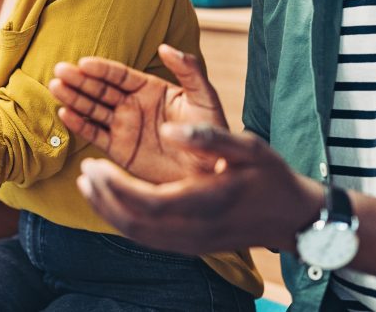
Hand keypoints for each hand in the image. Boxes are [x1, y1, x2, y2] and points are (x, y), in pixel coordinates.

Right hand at [50, 45, 227, 182]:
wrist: (209, 172)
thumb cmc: (210, 132)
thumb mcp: (203, 97)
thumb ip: (188, 69)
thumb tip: (165, 46)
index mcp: (150, 88)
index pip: (119, 75)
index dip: (101, 69)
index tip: (83, 63)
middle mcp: (132, 105)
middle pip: (100, 89)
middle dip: (80, 80)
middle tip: (59, 71)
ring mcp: (123, 126)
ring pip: (93, 109)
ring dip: (74, 98)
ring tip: (55, 88)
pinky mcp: (119, 149)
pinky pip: (95, 134)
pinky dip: (79, 125)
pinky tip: (65, 114)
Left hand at [77, 124, 323, 254]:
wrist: (291, 217)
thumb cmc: (270, 177)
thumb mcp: (248, 147)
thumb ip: (208, 138)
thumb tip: (170, 130)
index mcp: (205, 203)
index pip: (146, 203)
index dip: (114, 186)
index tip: (93, 164)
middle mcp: (193, 230)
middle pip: (134, 223)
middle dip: (103, 198)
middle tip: (84, 173)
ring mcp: (190, 243)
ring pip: (136, 234)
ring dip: (108, 210)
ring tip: (88, 184)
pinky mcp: (188, 246)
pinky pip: (146, 238)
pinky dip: (123, 220)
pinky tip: (112, 200)